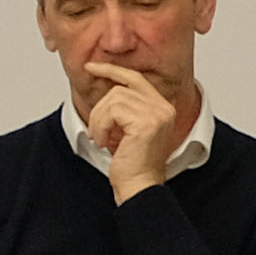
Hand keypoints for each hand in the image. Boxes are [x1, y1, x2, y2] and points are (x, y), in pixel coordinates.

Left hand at [80, 64, 184, 198]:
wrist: (138, 187)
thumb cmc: (132, 163)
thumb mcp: (128, 128)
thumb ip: (124, 107)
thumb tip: (106, 85)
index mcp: (163, 108)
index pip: (135, 78)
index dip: (112, 70)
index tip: (91, 67)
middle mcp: (164, 108)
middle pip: (120, 89)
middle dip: (100, 108)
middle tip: (94, 130)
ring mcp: (157, 115)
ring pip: (113, 99)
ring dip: (98, 120)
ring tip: (100, 138)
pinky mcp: (145, 124)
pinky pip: (112, 111)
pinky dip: (100, 126)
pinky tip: (103, 142)